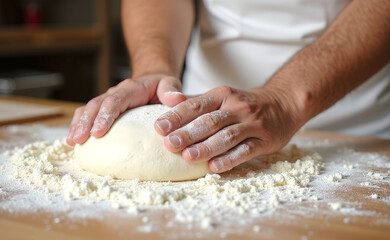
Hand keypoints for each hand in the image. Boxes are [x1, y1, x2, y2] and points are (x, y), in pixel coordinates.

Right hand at [67, 74, 185, 145]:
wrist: (152, 80)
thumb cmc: (162, 86)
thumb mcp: (170, 84)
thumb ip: (172, 90)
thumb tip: (177, 99)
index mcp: (130, 89)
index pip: (114, 101)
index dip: (105, 116)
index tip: (98, 132)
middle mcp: (115, 93)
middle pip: (96, 105)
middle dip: (86, 122)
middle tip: (79, 140)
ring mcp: (107, 100)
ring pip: (88, 109)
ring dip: (78, 125)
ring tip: (72, 142)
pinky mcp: (103, 109)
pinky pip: (87, 114)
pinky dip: (78, 125)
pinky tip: (72, 140)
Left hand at [154, 86, 304, 172]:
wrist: (283, 103)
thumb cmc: (243, 104)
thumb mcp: (222, 96)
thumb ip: (196, 101)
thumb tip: (167, 101)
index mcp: (222, 95)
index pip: (196, 105)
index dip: (177, 116)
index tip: (159, 127)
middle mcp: (237, 107)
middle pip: (210, 121)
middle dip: (189, 133)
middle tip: (170, 144)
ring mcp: (252, 124)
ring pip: (227, 136)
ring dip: (206, 147)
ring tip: (187, 157)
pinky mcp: (265, 140)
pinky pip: (246, 151)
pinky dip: (230, 159)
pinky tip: (214, 167)